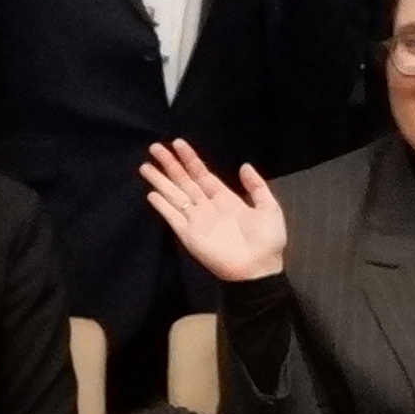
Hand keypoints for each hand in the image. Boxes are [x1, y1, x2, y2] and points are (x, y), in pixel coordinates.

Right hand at [138, 140, 288, 284]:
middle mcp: (207, 207)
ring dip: (161, 182)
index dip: (190, 159)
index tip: (177, 143)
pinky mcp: (189, 236)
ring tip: (145, 166)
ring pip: (175, 196)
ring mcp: (197, 221)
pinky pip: (173, 218)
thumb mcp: (269, 208)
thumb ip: (256, 186)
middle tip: (154, 147)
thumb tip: (244, 165)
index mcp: (225, 199)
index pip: (202, 175)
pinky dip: (163, 207)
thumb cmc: (267, 241)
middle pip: (184, 182)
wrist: (259, 270)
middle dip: (170, 165)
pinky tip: (152, 194)